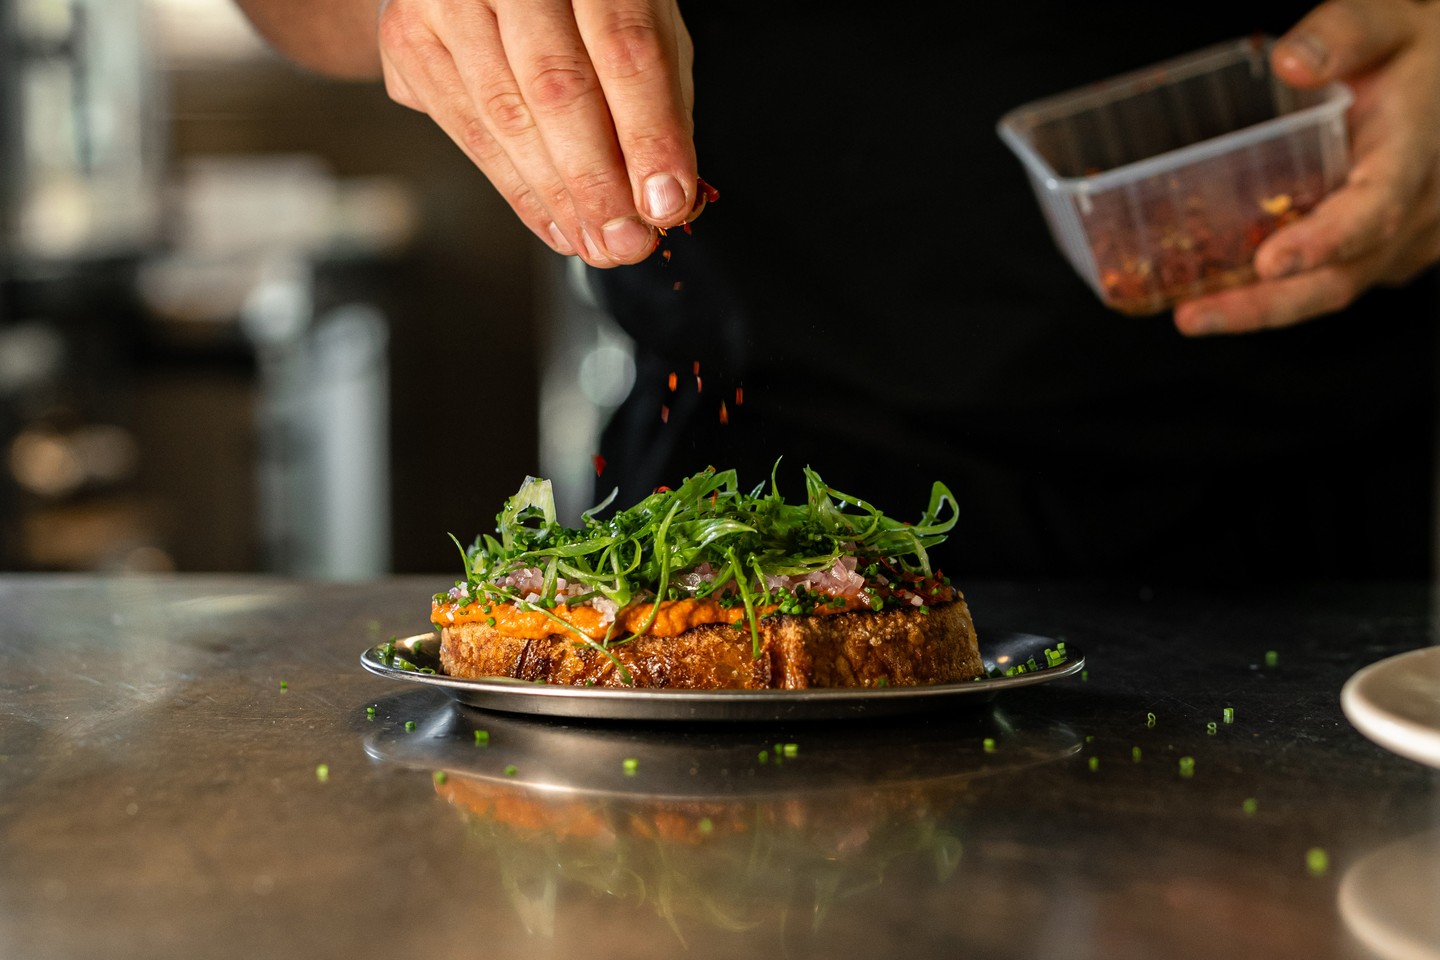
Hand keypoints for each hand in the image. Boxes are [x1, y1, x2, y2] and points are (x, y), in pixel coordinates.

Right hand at [377, 0, 700, 265]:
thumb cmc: (579, 1)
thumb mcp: (639, 20)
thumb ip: (659, 98)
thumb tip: (666, 197)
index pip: (625, 47)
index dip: (648, 133)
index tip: (667, 200)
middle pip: (557, 87)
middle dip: (597, 181)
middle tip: (627, 242)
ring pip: (507, 118)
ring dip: (559, 199)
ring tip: (597, 244)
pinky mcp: (408, 40)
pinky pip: (470, 133)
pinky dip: (520, 192)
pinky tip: (556, 223)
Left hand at [1173, 0, 1439, 335]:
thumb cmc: (1416, 56)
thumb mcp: (1389, 23)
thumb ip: (1344, 34)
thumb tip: (1290, 61)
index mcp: (1416, 153)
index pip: (1375, 209)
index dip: (1324, 241)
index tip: (1269, 262)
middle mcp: (1419, 210)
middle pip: (1342, 278)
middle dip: (1265, 306)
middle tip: (1193, 317)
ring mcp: (1406, 241)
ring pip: (1333, 290)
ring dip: (1261, 310)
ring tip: (1192, 313)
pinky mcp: (1386, 255)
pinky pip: (1331, 283)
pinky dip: (1278, 296)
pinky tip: (1222, 292)